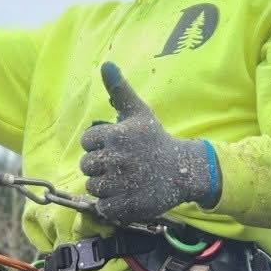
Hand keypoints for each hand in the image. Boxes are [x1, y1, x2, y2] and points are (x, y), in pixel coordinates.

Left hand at [79, 62, 219, 225]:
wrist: (183, 170)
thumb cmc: (156, 140)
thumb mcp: (139, 113)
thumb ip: (120, 90)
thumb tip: (106, 64)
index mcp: (117, 135)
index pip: (86, 142)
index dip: (97, 145)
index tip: (113, 147)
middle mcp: (118, 158)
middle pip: (86, 166)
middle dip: (99, 166)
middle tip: (118, 165)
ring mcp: (122, 183)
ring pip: (93, 187)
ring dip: (104, 185)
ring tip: (123, 179)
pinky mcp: (127, 204)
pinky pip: (103, 206)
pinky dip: (110, 204)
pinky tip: (125, 194)